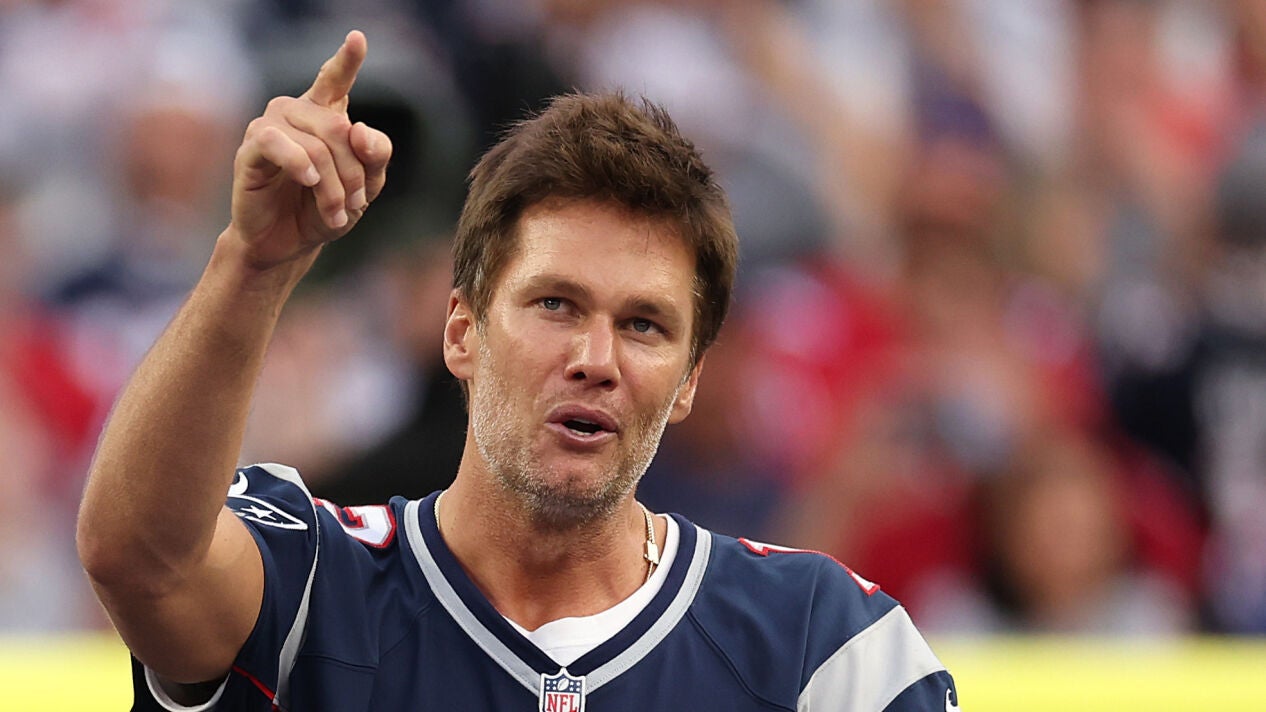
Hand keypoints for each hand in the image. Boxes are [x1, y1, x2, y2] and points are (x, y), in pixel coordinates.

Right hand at [227, 30, 391, 270]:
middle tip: (355, 205)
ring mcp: (271, 127)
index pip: (335, 80)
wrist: (289, 243)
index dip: (347, 59)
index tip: (358, 38)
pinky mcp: (250, 149)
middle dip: (354, 174)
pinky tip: (306, 182)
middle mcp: (296, 113)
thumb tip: (360, 130)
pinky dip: (298, 164)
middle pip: (340, 129)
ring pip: (315, 144)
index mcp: (325, 115)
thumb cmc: (324, 209)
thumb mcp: (365, 188)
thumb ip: (375, 157)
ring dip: (331, 185)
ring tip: (335, 212)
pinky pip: (276, 143)